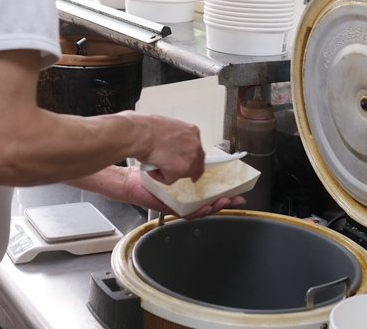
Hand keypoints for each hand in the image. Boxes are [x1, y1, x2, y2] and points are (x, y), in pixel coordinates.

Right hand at [121, 111, 204, 184]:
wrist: (142, 133)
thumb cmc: (149, 128)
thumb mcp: (170, 127)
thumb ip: (176, 138)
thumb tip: (171, 147)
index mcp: (193, 132)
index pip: (197, 150)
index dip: (192, 159)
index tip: (187, 164)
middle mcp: (196, 145)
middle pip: (196, 163)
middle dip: (184, 168)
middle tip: (172, 170)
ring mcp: (190, 158)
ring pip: (182, 173)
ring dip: (169, 171)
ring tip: (155, 162)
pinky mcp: (181, 170)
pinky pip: (170, 179)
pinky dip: (159, 176)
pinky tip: (152, 166)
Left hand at [121, 165, 245, 218]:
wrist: (130, 177)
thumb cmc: (148, 162)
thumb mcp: (172, 155)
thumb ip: (185, 156)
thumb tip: (197, 151)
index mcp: (186, 179)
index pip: (208, 185)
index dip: (222, 187)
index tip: (235, 187)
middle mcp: (184, 193)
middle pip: (209, 198)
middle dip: (224, 198)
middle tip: (236, 198)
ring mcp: (178, 202)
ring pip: (202, 207)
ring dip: (215, 206)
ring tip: (224, 203)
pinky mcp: (171, 209)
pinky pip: (188, 214)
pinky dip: (199, 211)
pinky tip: (207, 207)